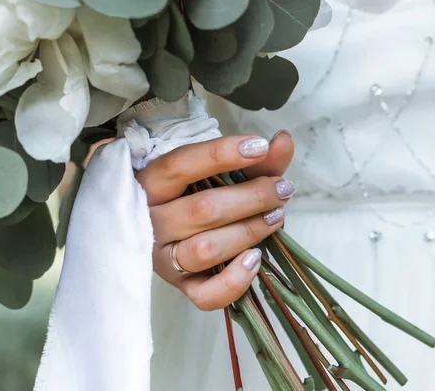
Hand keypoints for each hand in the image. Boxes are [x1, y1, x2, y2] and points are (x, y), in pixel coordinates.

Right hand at [137, 131, 293, 310]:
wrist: (173, 233)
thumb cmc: (198, 195)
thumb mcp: (221, 173)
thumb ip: (253, 161)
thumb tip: (284, 140)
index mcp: (150, 184)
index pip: (180, 165)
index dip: (221, 155)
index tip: (260, 147)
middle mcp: (151, 223)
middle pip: (202, 209)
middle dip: (251, 197)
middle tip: (282, 189)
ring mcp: (163, 259)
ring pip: (205, 249)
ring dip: (248, 231)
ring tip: (276, 217)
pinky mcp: (181, 287)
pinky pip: (206, 294)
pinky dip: (235, 280)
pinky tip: (255, 258)